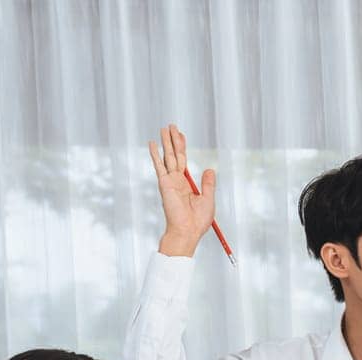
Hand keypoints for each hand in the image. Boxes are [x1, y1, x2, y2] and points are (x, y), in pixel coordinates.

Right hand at [148, 123, 216, 256]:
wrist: (187, 230)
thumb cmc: (198, 220)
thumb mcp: (208, 199)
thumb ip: (208, 184)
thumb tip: (210, 169)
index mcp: (186, 184)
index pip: (183, 161)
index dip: (182, 147)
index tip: (181, 135)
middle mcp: (176, 180)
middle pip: (175, 155)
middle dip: (173, 140)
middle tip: (171, 125)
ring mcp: (169, 181)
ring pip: (168, 156)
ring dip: (166, 142)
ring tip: (164, 128)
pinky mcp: (165, 184)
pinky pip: (159, 166)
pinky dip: (155, 154)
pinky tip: (152, 143)